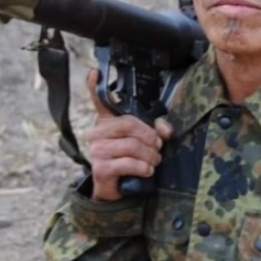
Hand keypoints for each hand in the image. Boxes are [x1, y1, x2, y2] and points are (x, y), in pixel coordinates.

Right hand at [85, 69, 173, 201]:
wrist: (118, 189)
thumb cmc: (131, 160)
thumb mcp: (145, 141)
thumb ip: (156, 129)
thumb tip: (165, 129)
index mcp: (107, 121)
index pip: (98, 100)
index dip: (95, 85)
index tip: (95, 72)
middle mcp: (97, 133)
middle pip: (130, 124)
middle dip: (151, 137)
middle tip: (158, 147)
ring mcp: (97, 150)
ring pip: (132, 146)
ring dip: (150, 155)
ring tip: (153, 161)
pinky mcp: (100, 168)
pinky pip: (128, 163)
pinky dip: (143, 167)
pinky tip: (146, 171)